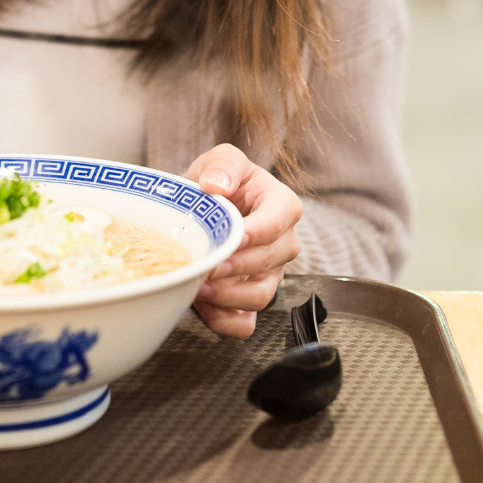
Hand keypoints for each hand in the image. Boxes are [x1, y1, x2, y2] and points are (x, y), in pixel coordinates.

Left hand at [184, 143, 302, 338]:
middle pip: (269, 262)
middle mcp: (282, 243)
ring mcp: (269, 273)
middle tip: (207, 266)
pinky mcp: (250, 298)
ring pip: (261, 296)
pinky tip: (203, 306)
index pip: (277, 222)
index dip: (256, 233)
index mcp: (282, 205)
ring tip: (199, 287)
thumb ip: (223, 164)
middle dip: (237, 268)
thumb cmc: (218, 182)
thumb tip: (217, 184)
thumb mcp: (220, 159)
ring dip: (229, 297)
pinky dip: (225, 320)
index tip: (233, 238)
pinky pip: (246, 323)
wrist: (202, 208)